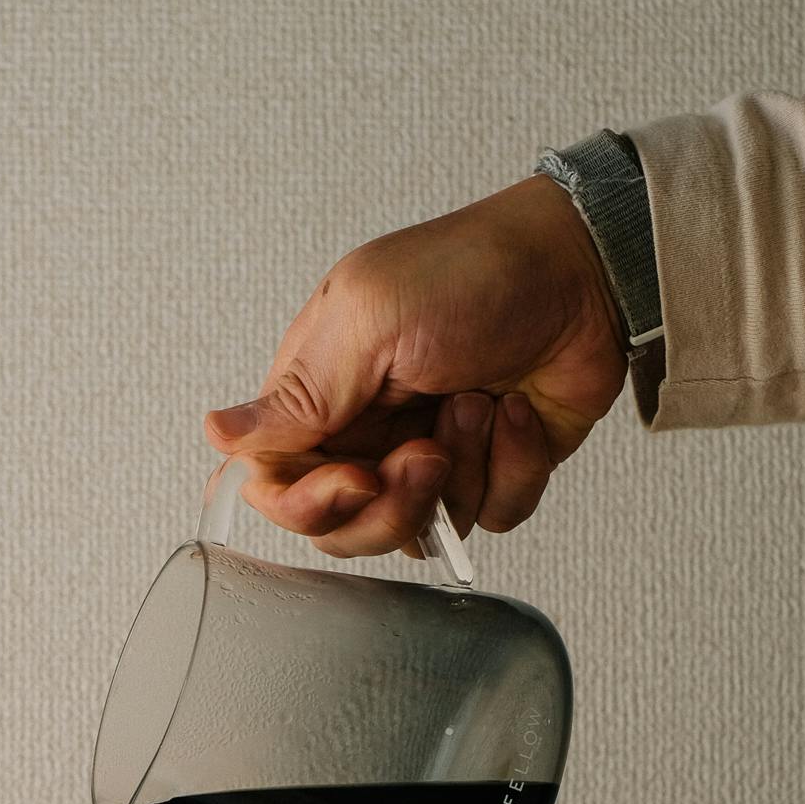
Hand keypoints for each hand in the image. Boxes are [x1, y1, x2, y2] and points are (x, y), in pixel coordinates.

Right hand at [205, 175, 628, 553]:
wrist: (587, 269)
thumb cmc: (475, 271)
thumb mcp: (368, 319)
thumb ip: (297, 394)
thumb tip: (217, 433)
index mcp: (322, 392)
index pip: (277, 487)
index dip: (307, 504)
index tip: (353, 476)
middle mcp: (368, 431)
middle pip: (343, 526)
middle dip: (390, 503)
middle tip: (428, 454)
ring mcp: (430, 456)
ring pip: (416, 534)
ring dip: (459, 476)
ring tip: (477, 406)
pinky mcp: (490, 470)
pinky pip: (487, 519)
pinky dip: (510, 471)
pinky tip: (515, 413)